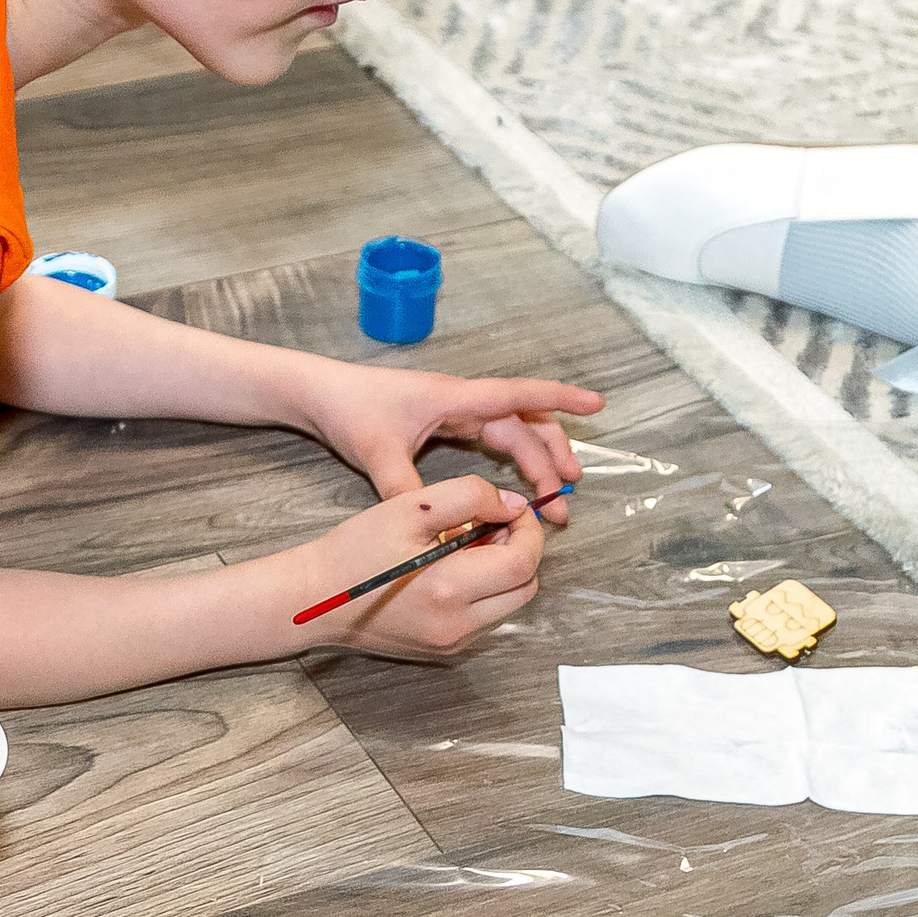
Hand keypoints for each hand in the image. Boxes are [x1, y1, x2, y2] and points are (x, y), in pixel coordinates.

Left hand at [296, 361, 602, 522]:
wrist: (317, 394)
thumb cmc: (349, 410)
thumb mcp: (377, 453)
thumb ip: (406, 487)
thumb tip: (435, 523)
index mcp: (454, 398)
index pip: (519, 396)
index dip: (561, 399)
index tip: (599, 404)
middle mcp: (460, 400)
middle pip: (522, 423)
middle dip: (551, 456)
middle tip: (568, 496)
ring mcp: (452, 410)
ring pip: (509, 432)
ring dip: (534, 460)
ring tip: (553, 498)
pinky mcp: (441, 422)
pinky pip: (490, 438)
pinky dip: (510, 459)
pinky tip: (516, 486)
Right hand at [300, 473, 543, 659]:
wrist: (316, 596)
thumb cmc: (355, 550)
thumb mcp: (409, 507)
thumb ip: (468, 498)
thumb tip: (512, 506)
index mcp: (449, 589)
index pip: (522, 562)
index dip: (527, 530)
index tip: (512, 510)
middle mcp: (457, 625)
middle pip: (524, 589)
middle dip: (520, 551)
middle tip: (492, 526)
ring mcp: (452, 643)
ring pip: (508, 606)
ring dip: (502, 573)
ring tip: (468, 546)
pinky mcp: (444, 650)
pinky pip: (485, 619)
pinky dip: (483, 592)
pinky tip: (451, 571)